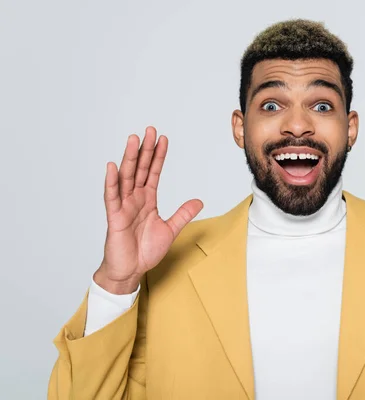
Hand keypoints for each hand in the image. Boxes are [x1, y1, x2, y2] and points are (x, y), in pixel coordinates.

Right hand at [94, 126, 203, 293]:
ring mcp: (123, 206)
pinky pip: (112, 197)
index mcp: (147, 200)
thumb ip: (183, 214)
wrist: (131, 270)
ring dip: (130, 158)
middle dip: (146, 150)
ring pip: (126, 177)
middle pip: (140, 169)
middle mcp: (134, 199)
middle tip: (150, 130)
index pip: (153, 173)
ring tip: (134, 140)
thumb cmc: (145, 251)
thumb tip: (199, 201)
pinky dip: (112, 181)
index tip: (163, 139)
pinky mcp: (115, 217)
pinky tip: (113, 166)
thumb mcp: (171, 230)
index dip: (159, 156)